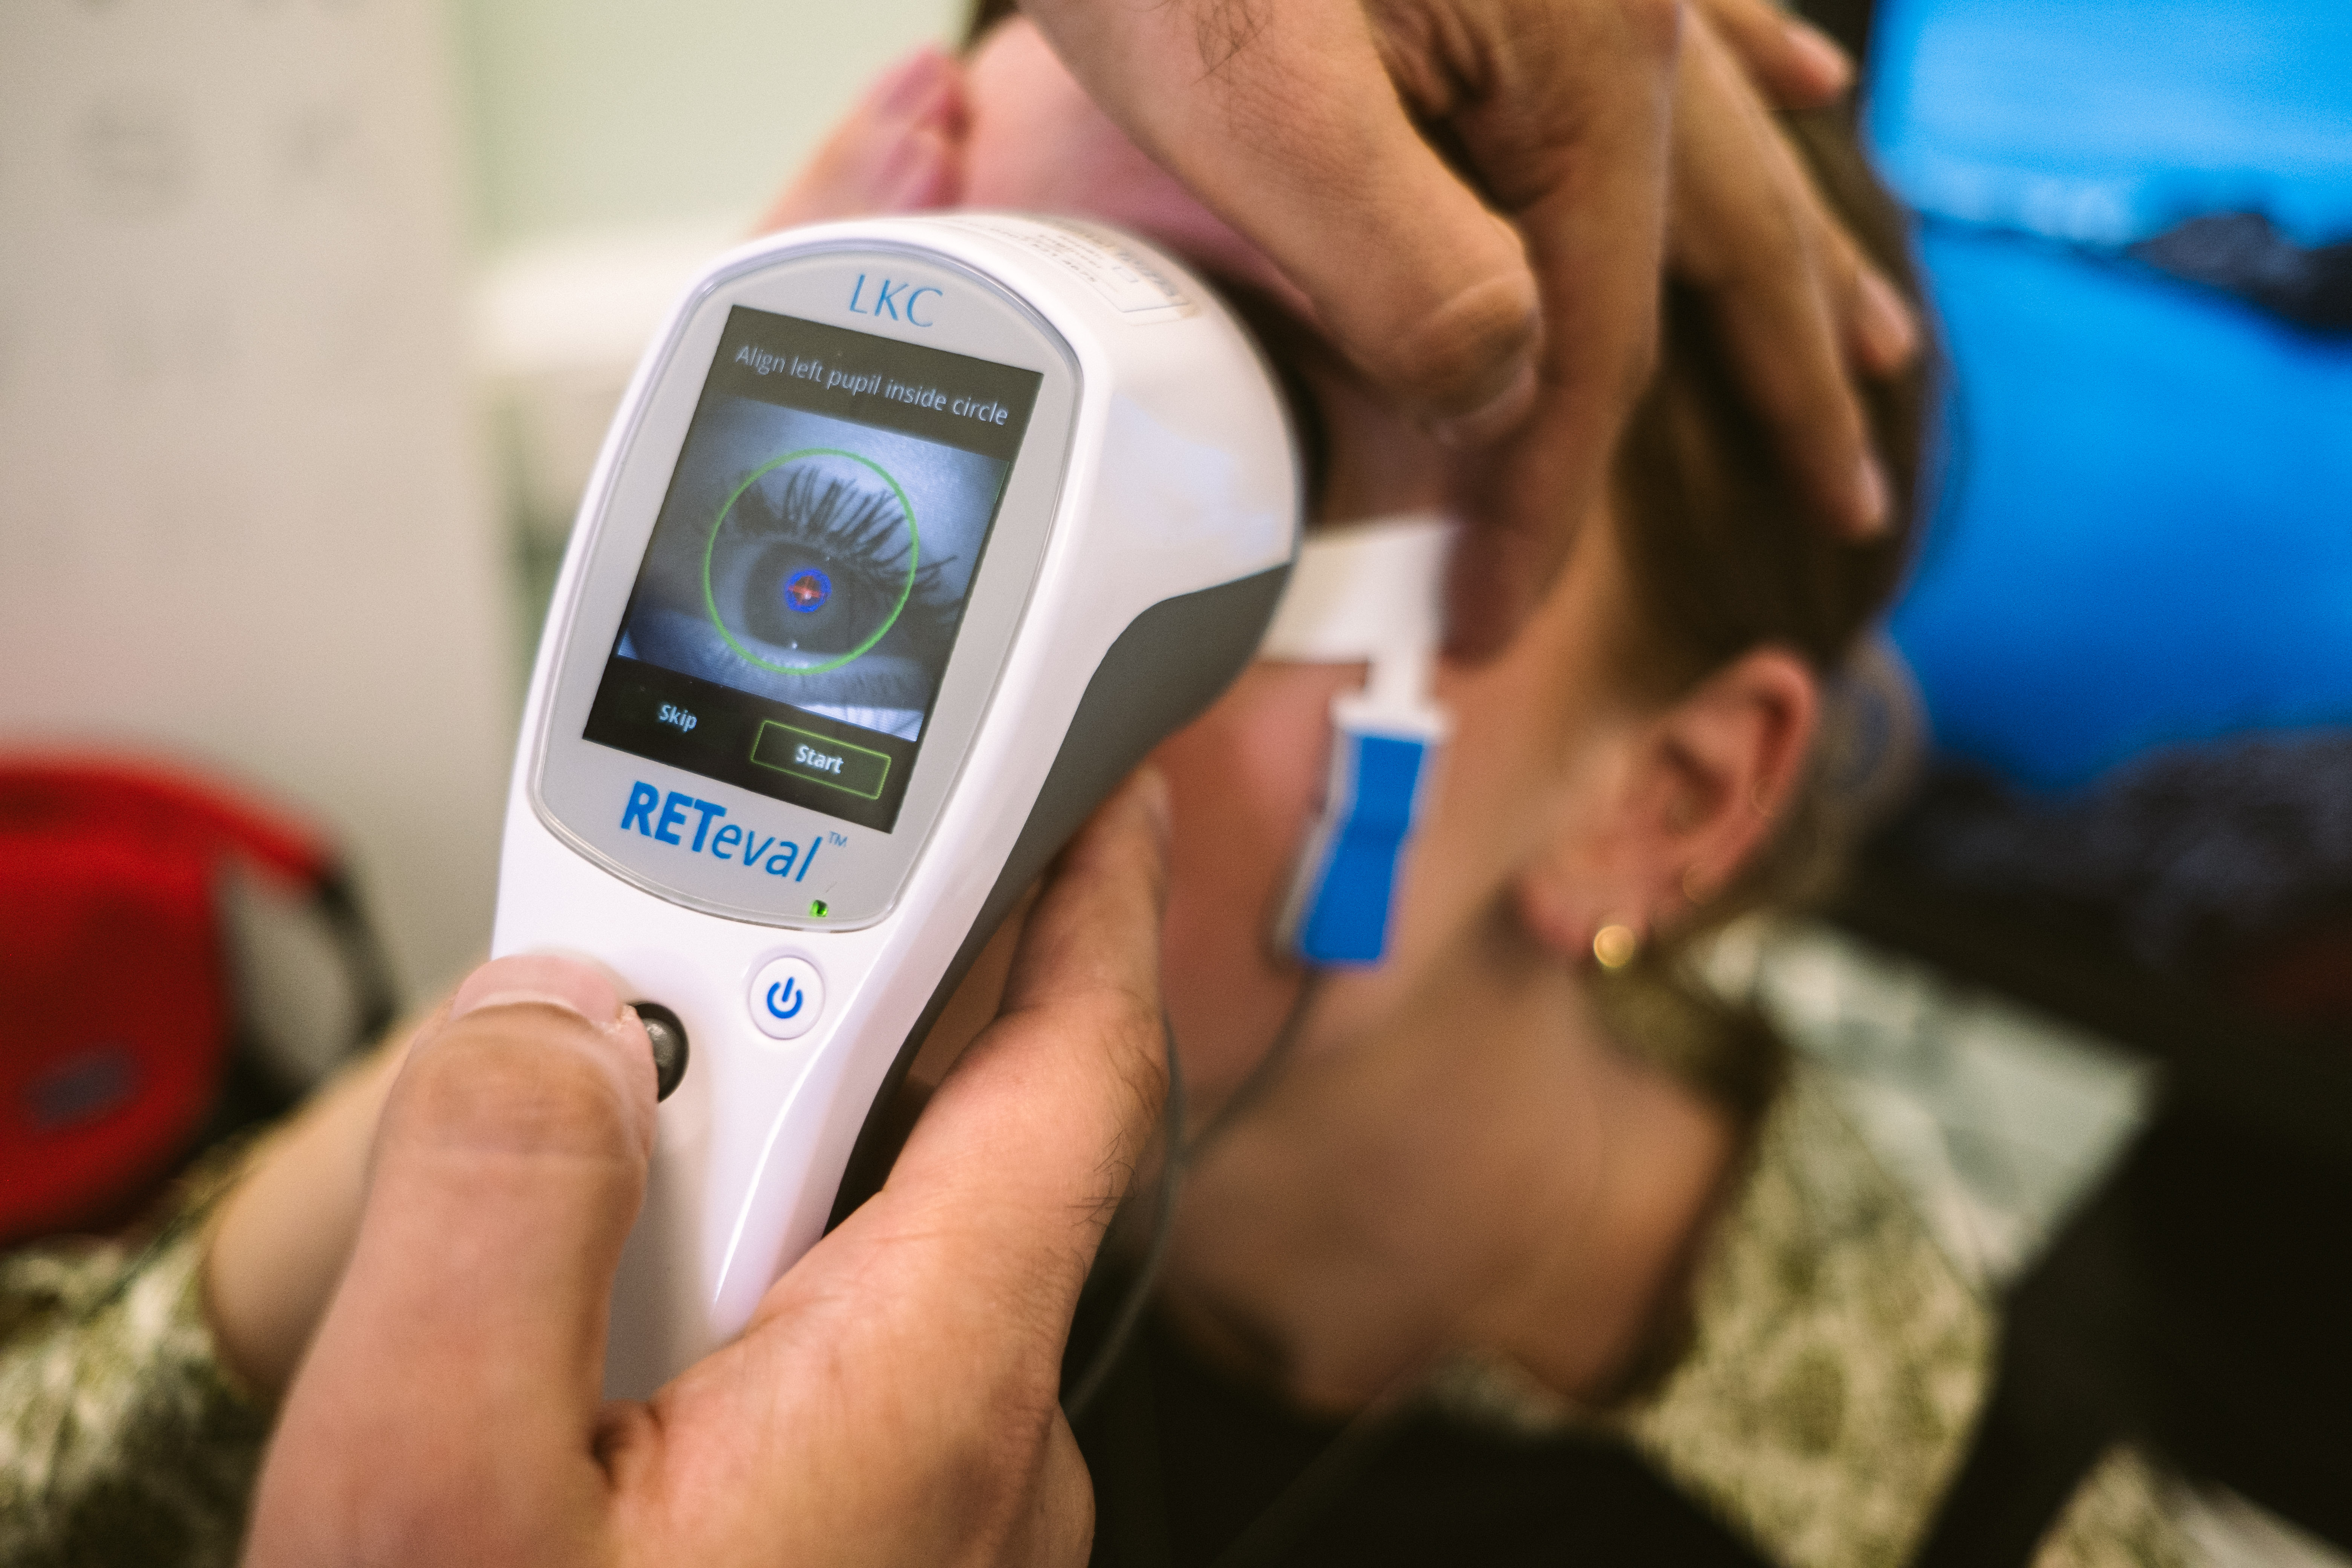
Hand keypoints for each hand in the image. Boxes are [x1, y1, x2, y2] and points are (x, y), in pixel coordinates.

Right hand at [241, 772, 1172, 1566]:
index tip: (1111, 787)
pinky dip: (747, 1288)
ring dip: (752, 1181)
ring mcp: (933, 1516)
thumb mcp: (428, 1490)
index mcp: (928, 1393)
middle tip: (658, 980)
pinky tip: (615, 1328)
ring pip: (875, 1258)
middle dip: (821, 1036)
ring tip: (591, 1179)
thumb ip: (497, 1205)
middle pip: (946, 1152)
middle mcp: (974, 1450)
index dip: (1101, 907)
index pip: (1080, 1077)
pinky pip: (839, 1355)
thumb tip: (551, 1020)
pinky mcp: (870, 1554)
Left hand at [1020, 0, 1917, 654]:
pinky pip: (1683, 25)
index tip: (1492, 620)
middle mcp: (1617, 9)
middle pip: (1710, 248)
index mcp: (1572, 68)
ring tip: (1869, 346)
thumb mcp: (1256, 103)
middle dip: (1774, 387)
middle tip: (1847, 502)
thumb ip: (1400, 269)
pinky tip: (1804, 77)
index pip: (1583, 344)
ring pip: (1718, 143)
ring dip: (1788, 256)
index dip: (1539, 499)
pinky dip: (1748, 73)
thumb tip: (1498, 387)